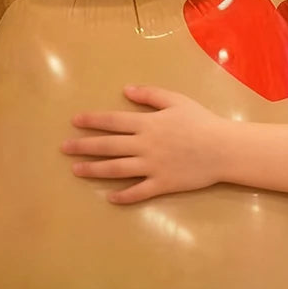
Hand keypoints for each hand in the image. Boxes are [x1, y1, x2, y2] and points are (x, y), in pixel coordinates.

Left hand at [61, 85, 228, 203]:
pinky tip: (110, 198)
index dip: (92, 121)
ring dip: (94, 170)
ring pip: (117, 169)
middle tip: (64, 148)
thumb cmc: (201, 121)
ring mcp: (152, 166)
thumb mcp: (176, 100)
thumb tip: (126, 90)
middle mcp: (144, 145)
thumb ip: (150, 95)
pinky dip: (124, 196)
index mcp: (147, 124)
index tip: (75, 122)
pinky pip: (139, 192)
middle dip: (84, 146)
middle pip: (108, 146)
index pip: (113, 122)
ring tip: (76, 170)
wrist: (223, 148)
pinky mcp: (162, 184)